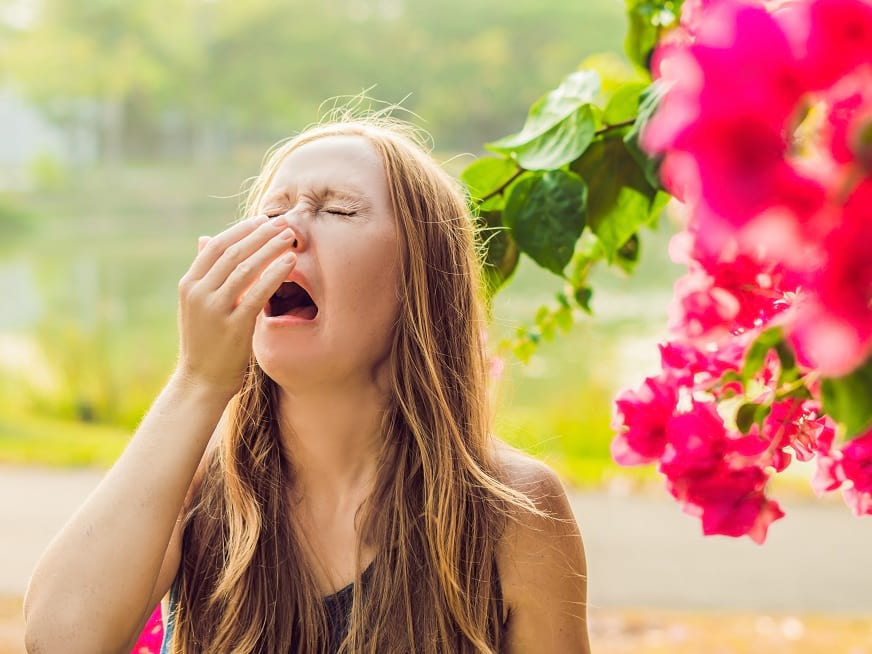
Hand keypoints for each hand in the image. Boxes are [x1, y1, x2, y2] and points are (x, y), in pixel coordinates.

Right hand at [174, 214, 295, 397]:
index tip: (264, 219)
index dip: (242, 229)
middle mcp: (198, 293)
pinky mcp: (232, 326)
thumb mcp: (198, 304)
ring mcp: (214, 309)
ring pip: (245, 267)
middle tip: (283, 221)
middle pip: (232, 251)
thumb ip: (206, 274)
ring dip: (270, 247)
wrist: (200, 382)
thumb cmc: (206, 342)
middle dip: (260, 233)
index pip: (216, 245)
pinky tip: (291, 262)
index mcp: (189, 284)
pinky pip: (257, 293)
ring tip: (291, 236)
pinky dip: (275, 273)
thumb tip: (206, 238)